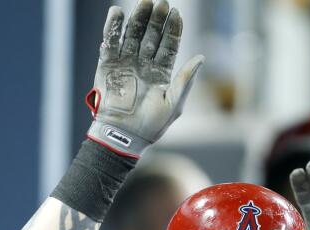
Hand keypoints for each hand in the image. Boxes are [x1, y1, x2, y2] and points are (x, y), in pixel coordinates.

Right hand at [86, 0, 203, 157]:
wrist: (123, 136)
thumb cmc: (151, 126)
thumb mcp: (174, 104)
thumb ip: (185, 80)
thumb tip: (201, 57)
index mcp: (161, 73)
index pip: (168, 45)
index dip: (173, 30)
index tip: (176, 13)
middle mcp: (143, 65)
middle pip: (151, 36)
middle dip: (156, 20)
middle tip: (161, 3)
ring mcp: (125, 64)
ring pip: (132, 35)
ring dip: (137, 18)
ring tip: (143, 2)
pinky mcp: (108, 66)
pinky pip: (110, 43)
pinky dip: (113, 27)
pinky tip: (117, 13)